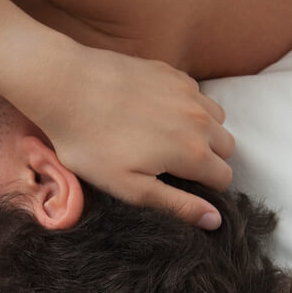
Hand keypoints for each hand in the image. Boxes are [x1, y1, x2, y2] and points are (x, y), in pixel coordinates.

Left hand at [35, 45, 234, 228]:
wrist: (65, 86)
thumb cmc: (90, 142)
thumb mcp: (129, 187)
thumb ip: (176, 204)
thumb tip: (215, 220)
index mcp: (194, 152)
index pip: (224, 178)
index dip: (204, 189)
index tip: (175, 187)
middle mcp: (201, 119)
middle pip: (226, 147)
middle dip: (207, 159)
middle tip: (168, 165)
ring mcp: (187, 91)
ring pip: (216, 118)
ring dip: (201, 131)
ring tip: (163, 139)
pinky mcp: (171, 72)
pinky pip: (194, 94)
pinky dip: (184, 106)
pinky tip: (152, 112)